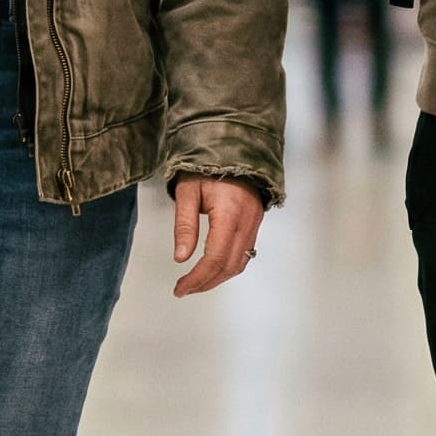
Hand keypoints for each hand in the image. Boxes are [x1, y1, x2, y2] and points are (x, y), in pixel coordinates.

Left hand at [170, 176, 264, 297]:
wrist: (232, 147)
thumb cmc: (207, 165)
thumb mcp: (187, 191)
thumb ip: (184, 225)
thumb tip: (181, 258)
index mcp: (229, 212)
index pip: (215, 257)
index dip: (198, 278)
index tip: (180, 288)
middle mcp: (247, 221)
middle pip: (229, 265)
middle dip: (206, 282)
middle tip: (184, 289)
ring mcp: (254, 222)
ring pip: (240, 263)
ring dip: (218, 278)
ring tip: (196, 283)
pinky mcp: (255, 222)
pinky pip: (245, 253)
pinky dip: (228, 266)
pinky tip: (213, 268)